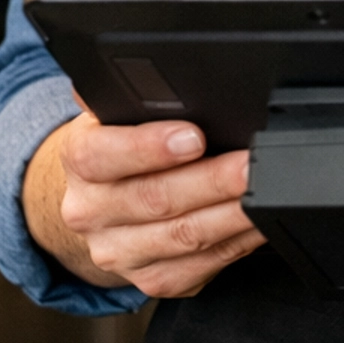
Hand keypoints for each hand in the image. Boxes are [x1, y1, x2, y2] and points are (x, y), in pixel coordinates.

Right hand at [22, 111, 262, 297]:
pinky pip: (200, 266)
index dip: (149, 147)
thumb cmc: (120, 147)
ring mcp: (118, 252)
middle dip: (213, 180)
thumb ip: (131, 93)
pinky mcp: (150, 279)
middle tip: (250, 163)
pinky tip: (257, 223)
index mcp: (79, 159)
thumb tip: (156, 63)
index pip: (104, 154)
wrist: (100, 203)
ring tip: (264, 192)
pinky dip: (236, 243)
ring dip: (231, 215)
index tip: (194, 137)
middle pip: (156, 198)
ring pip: (183, 237)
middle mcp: (90, 211)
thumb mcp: (114, 113)